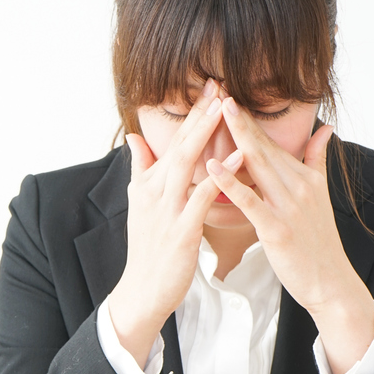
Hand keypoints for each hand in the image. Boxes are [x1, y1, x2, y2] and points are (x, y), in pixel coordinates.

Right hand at [108, 79, 230, 363]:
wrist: (143, 289)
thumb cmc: (150, 248)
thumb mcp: (142, 204)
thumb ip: (141, 169)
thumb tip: (135, 138)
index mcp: (149, 183)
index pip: (172, 141)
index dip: (191, 114)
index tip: (209, 87)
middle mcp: (155, 191)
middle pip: (179, 144)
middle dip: (199, 113)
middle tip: (218, 84)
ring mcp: (167, 209)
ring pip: (187, 163)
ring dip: (206, 134)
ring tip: (227, 108)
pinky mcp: (181, 230)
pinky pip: (202, 196)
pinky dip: (220, 174)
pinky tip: (239, 156)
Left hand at [205, 96, 357, 315]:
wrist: (330, 282)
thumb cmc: (317, 241)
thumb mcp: (320, 195)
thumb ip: (317, 160)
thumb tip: (325, 128)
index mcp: (303, 177)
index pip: (270, 142)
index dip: (248, 119)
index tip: (227, 95)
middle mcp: (298, 186)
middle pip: (263, 146)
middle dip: (239, 118)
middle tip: (217, 90)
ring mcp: (288, 207)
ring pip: (258, 165)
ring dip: (236, 137)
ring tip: (215, 112)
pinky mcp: (277, 229)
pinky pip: (250, 201)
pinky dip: (231, 182)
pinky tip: (211, 166)